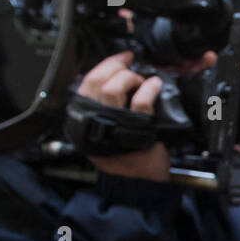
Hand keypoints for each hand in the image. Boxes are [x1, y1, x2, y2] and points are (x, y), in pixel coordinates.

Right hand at [77, 51, 169, 181]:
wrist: (138, 182)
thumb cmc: (125, 155)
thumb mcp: (104, 130)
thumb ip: (101, 106)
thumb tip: (109, 77)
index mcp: (84, 119)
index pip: (86, 82)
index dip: (105, 65)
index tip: (121, 58)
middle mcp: (94, 122)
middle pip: (95, 82)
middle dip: (115, 67)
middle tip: (131, 67)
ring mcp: (113, 127)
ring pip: (112, 89)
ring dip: (129, 78)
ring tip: (141, 80)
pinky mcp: (136, 131)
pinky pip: (140, 102)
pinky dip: (149, 89)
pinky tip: (155, 86)